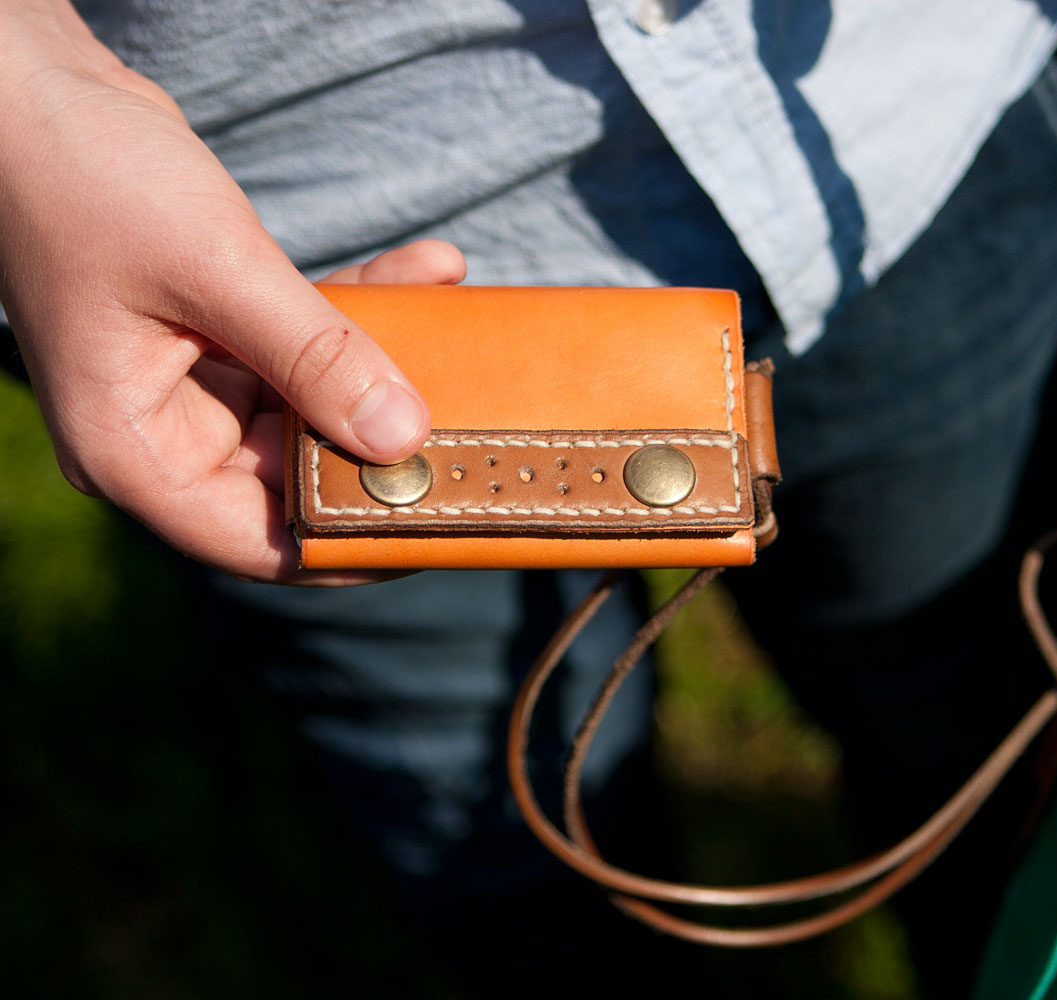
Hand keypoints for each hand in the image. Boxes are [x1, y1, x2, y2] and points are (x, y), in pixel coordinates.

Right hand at [0, 2, 462, 582]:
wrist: (31, 87)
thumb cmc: (85, 175)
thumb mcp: (215, 270)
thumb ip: (314, 355)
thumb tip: (403, 436)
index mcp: (134, 450)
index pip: (260, 542)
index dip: (353, 543)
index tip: (440, 521)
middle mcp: (164, 431)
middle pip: (298, 476)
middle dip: (387, 442)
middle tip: (477, 423)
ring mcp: (191, 384)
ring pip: (314, 405)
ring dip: (388, 363)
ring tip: (459, 317)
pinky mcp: (217, 336)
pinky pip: (305, 346)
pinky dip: (362, 313)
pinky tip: (428, 270)